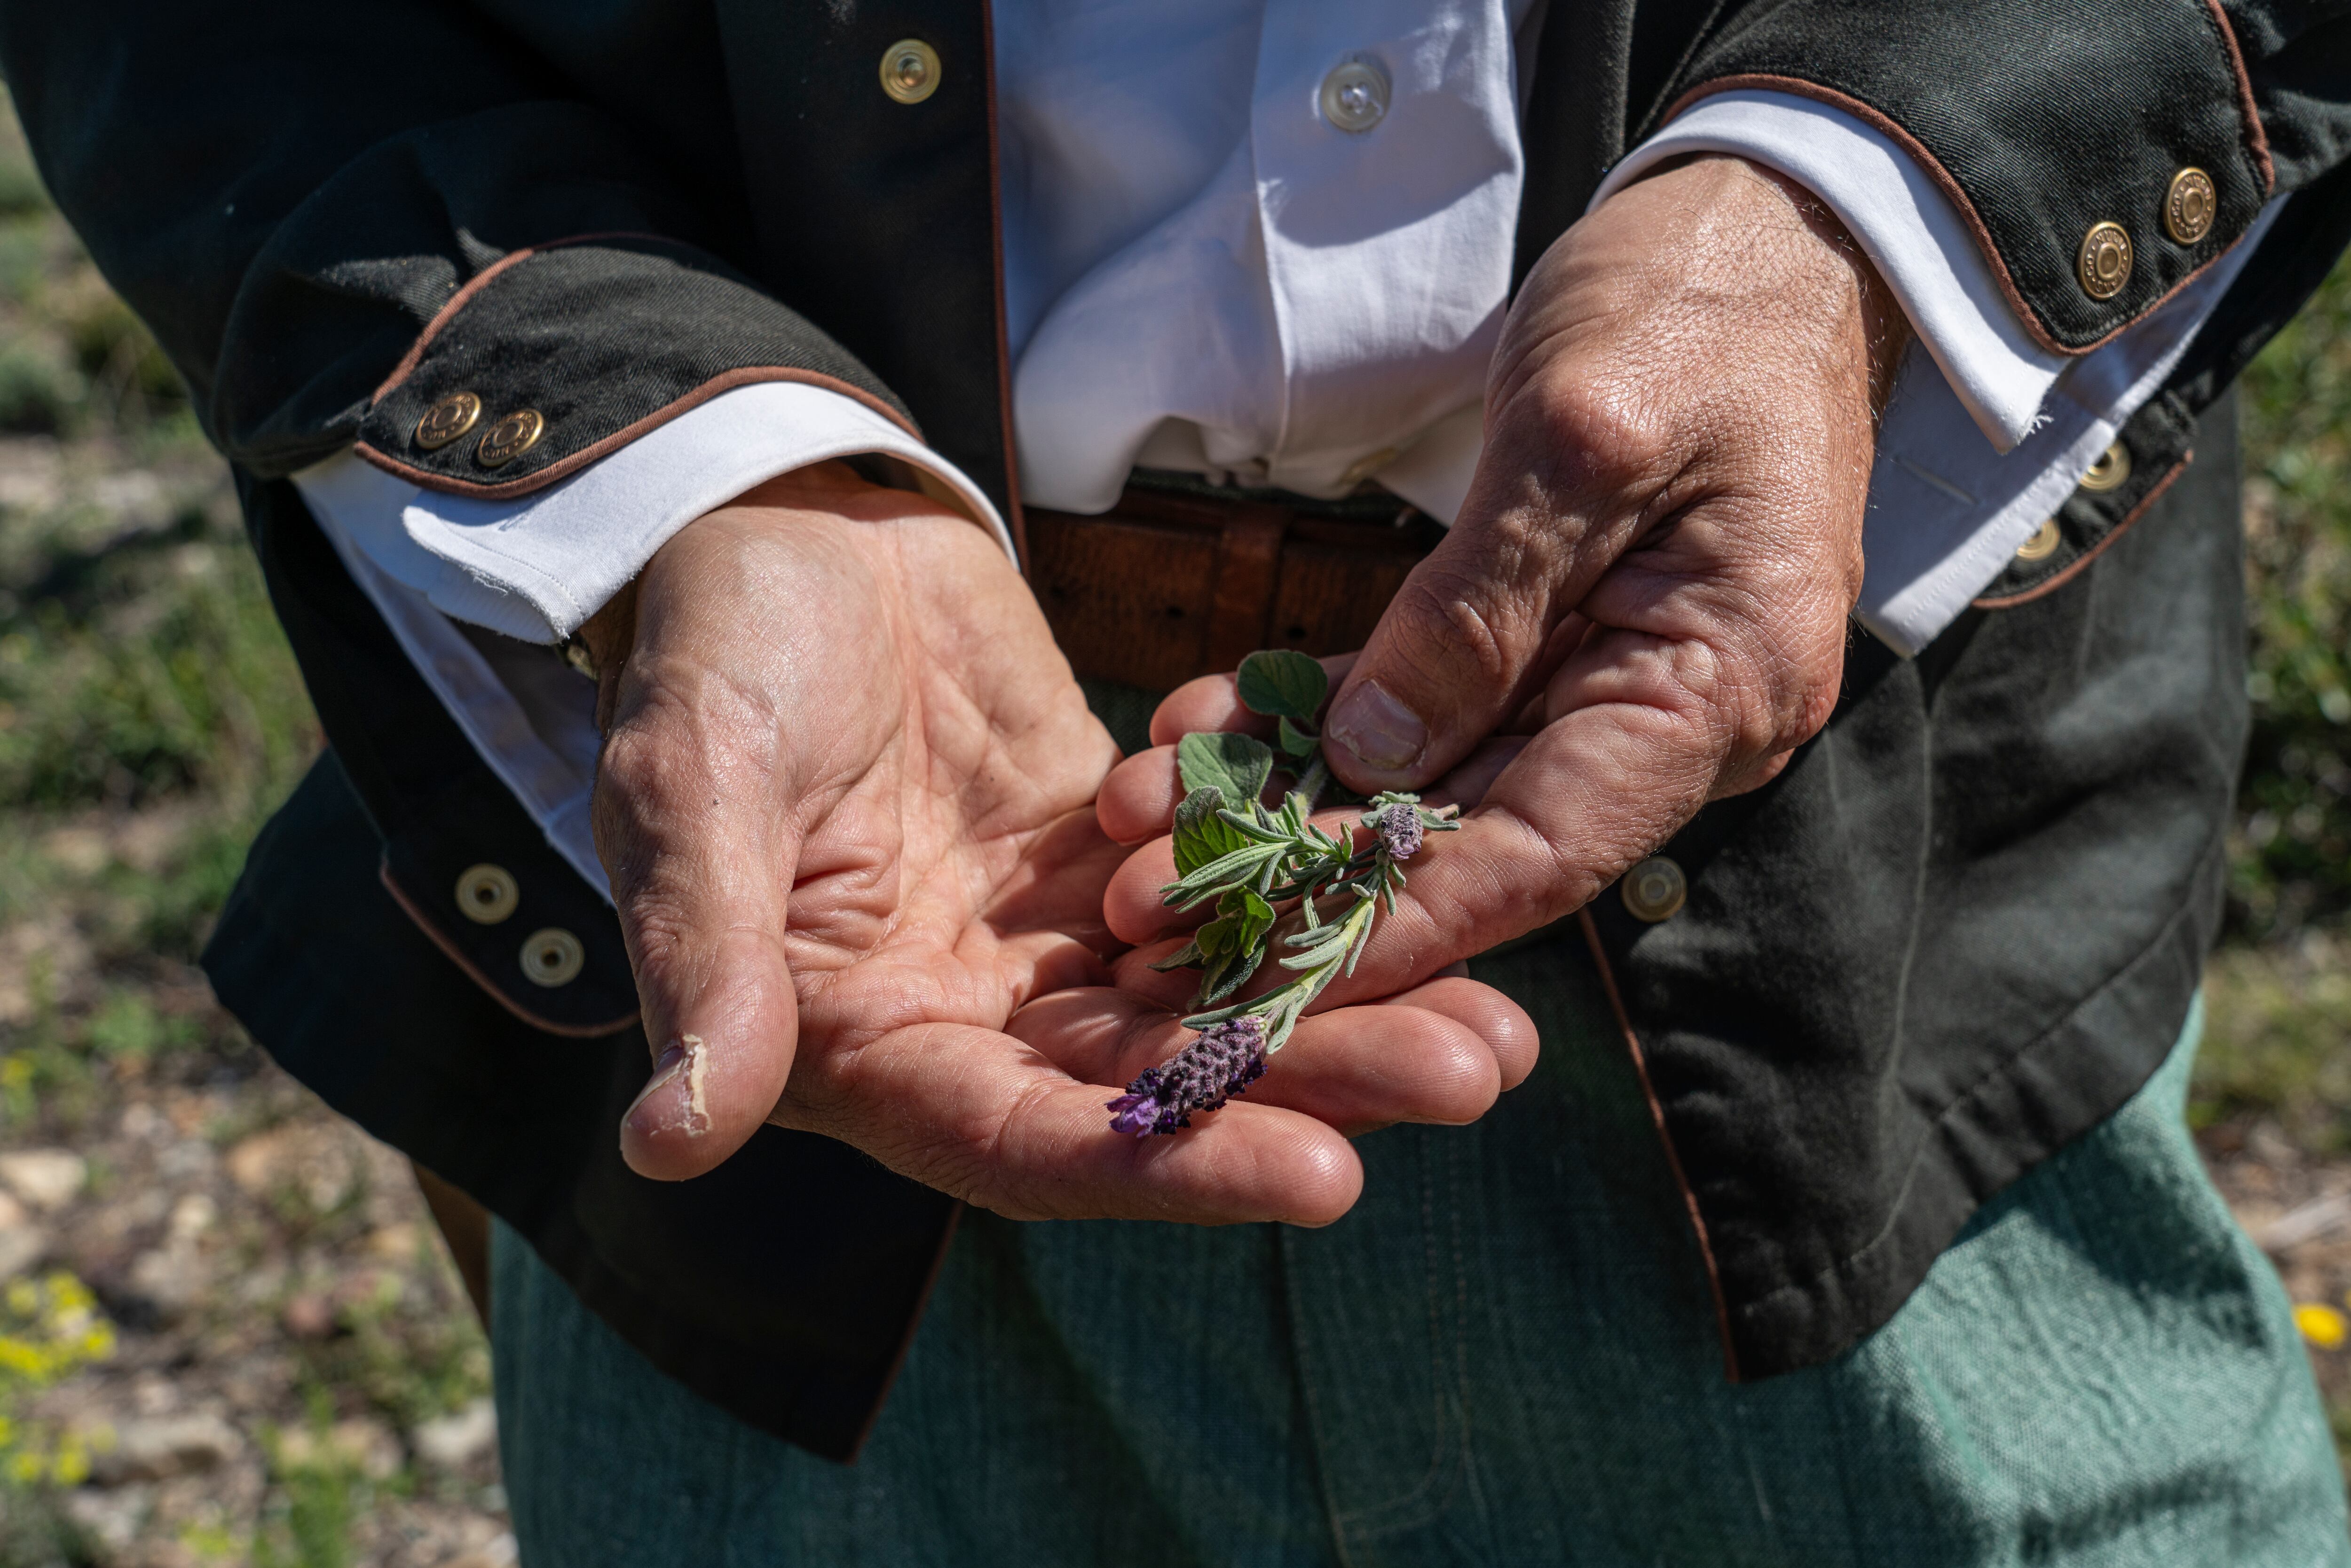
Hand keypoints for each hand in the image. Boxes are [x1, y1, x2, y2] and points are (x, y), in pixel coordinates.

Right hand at [588, 463, 1533, 1222]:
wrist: (776, 523)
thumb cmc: (707, 652)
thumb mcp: (688, 788)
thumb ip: (702, 957)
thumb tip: (675, 1139)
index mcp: (862, 1044)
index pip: (1028, 1141)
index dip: (1172, 1167)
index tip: (1329, 1179)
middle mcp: (965, 1017)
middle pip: (1154, 1086)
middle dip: (1310, 1086)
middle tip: (1468, 1075)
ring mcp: (1044, 937)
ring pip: (1208, 998)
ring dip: (1343, 1009)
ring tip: (1498, 1026)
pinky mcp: (1103, 852)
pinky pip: (1222, 889)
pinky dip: (1312, 896)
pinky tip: (1431, 888)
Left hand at [1100, 156, 1906, 982]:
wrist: (1763, 226)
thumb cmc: (1696, 309)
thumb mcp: (1582, 439)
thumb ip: (1479, 611)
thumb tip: (1376, 760)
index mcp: (1720, 690)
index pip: (1549, 854)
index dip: (1407, 921)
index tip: (1273, 970)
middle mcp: (1673, 715)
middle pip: (1478, 837)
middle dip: (1310, 873)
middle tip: (1151, 900)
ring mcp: (1613, 676)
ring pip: (1438, 776)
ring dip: (1295, 799)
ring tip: (1145, 814)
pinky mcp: (1558, 632)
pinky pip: (1433, 702)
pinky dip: (1327, 720)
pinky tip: (1213, 729)